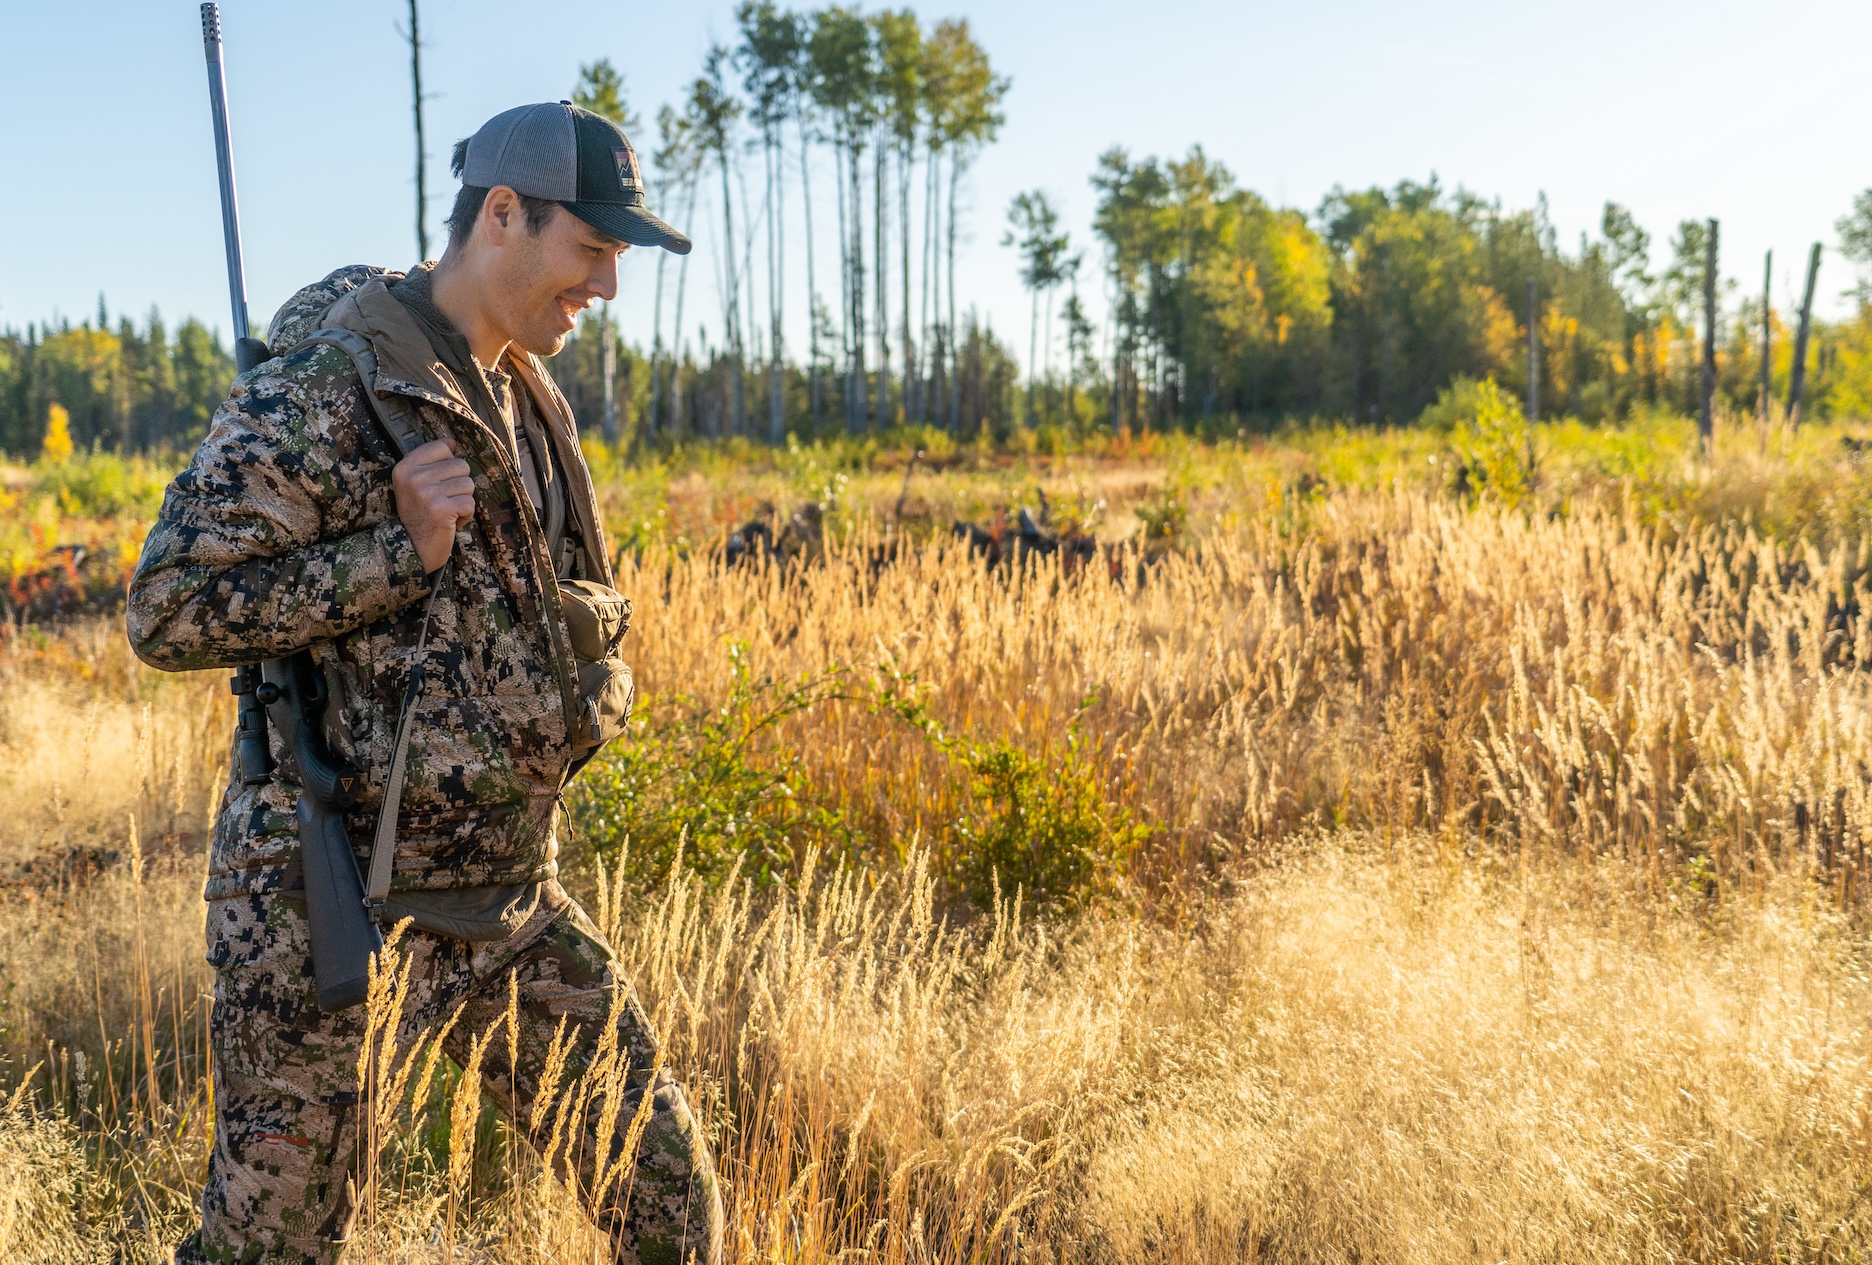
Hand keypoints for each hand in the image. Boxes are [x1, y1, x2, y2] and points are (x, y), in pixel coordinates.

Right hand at [392, 438, 474, 571]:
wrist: (413, 549)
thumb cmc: (420, 514)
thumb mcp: (416, 484)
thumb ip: (431, 461)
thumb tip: (452, 441)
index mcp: (405, 467)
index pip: (442, 447)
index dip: (448, 466)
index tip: (436, 483)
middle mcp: (413, 478)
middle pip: (460, 465)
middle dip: (459, 486)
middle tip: (442, 502)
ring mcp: (427, 493)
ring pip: (468, 484)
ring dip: (463, 501)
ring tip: (446, 512)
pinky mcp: (441, 510)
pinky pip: (470, 503)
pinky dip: (466, 515)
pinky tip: (451, 522)